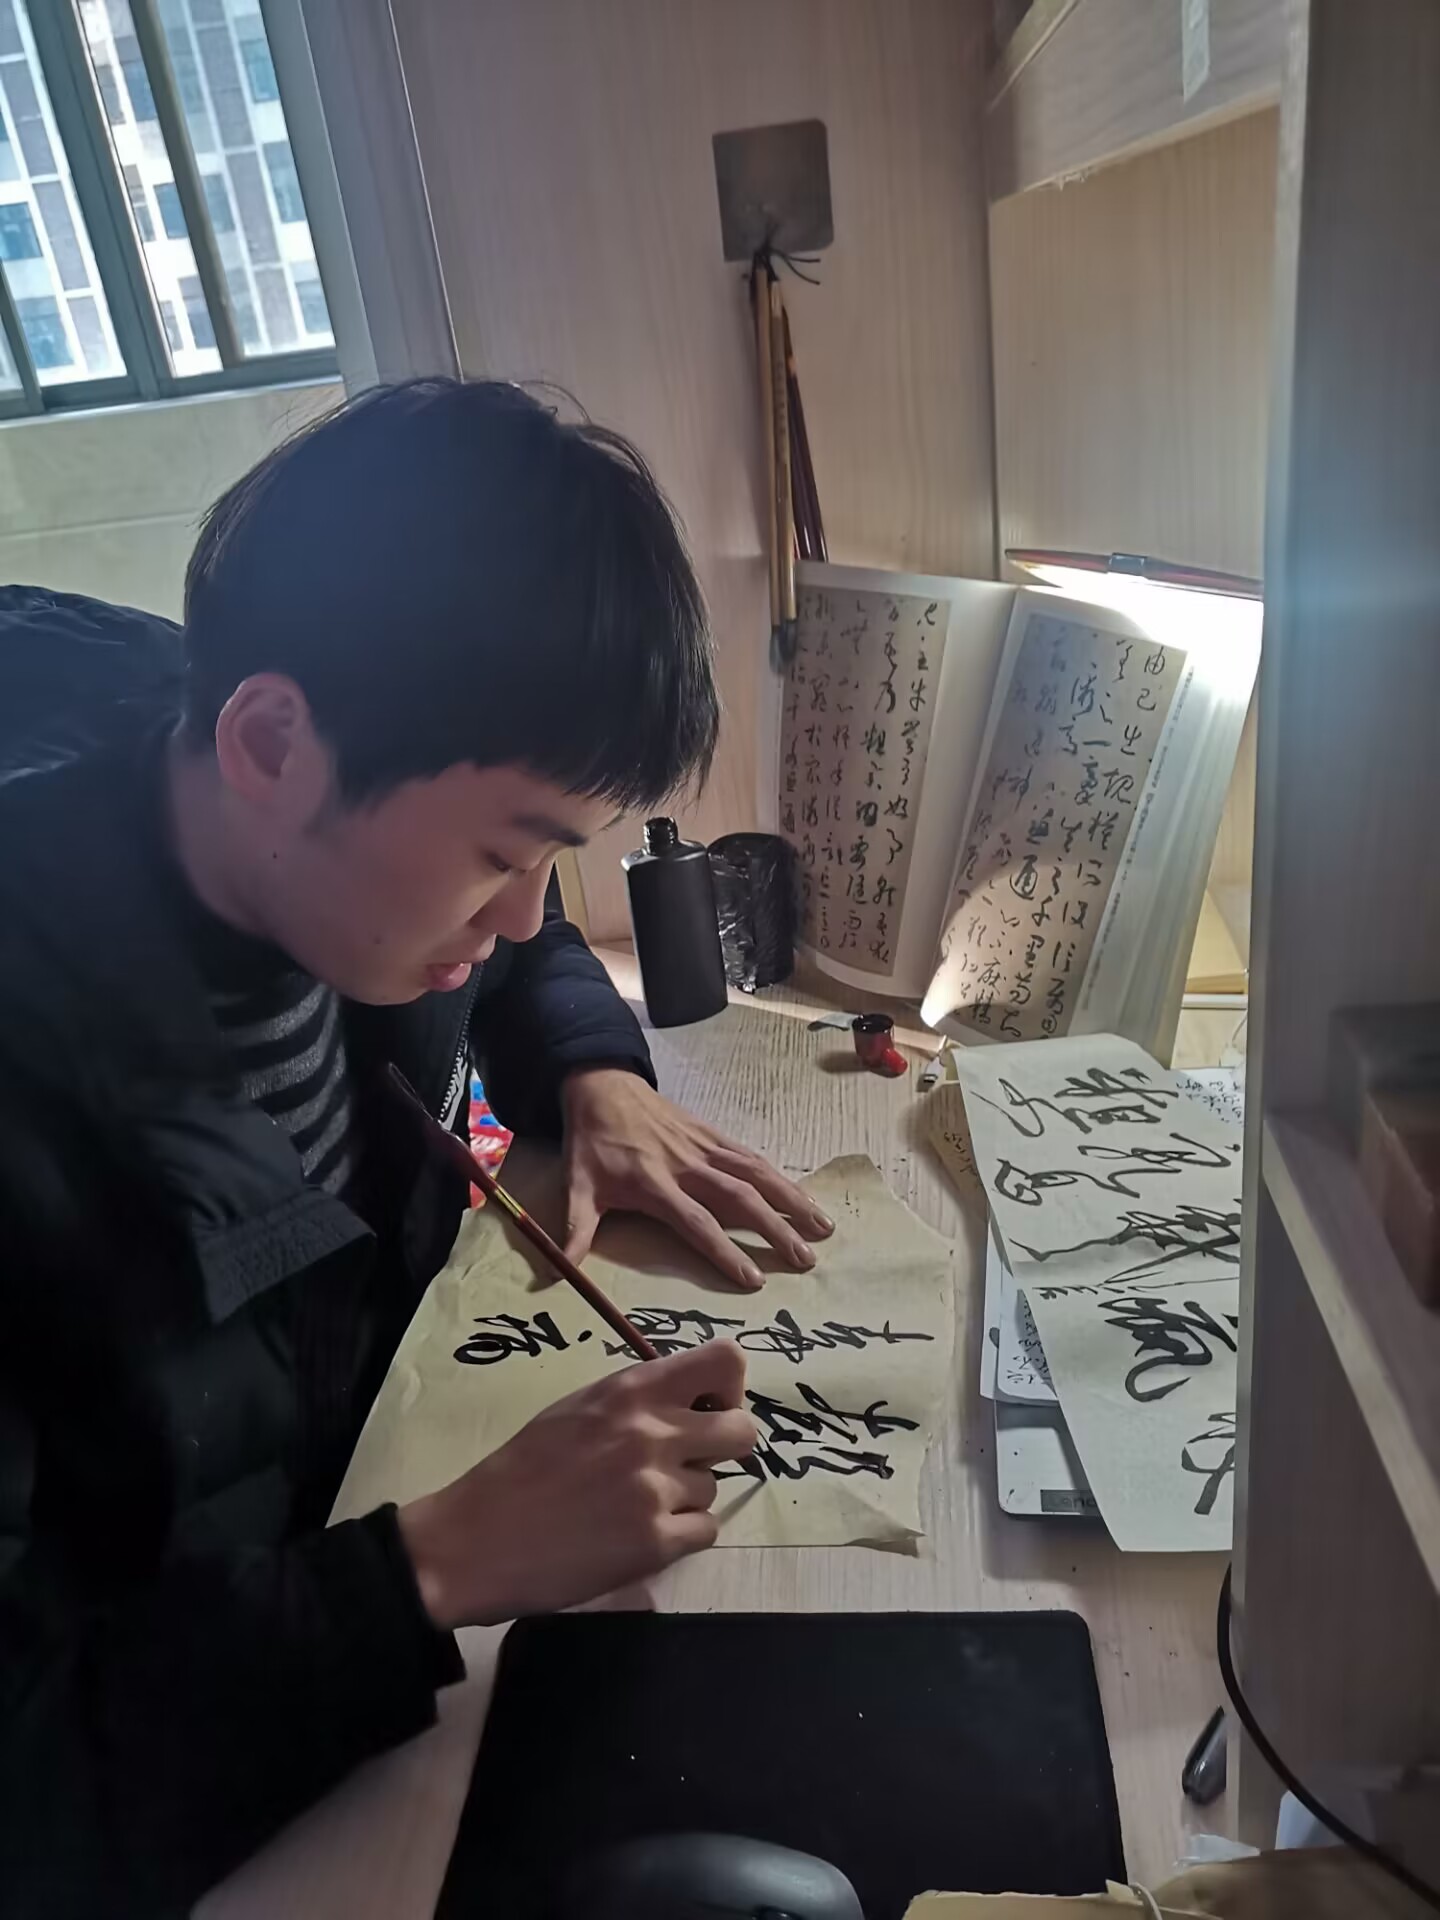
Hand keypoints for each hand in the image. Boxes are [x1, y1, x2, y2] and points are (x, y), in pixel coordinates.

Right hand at [397, 1341, 756, 1627]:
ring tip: (635, 1506)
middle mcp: (652, 1432)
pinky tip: (638, 1535)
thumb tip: (692, 1401)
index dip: (729, 1387)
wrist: (475, 1540)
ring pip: (715, 1487)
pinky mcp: (655, 1543)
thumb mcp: (578, 1408)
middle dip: (723, 1448)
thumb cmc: (522, 1469)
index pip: (725, 1361)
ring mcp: (656, 1489)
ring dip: (687, 1498)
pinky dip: (680, 1537)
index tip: (708, 1408)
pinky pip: (706, 1531)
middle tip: (686, 1463)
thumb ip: (636, 1400)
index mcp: (631, 1390)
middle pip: (743, 1430)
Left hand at [560, 1068, 832, 1290]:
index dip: (725, 1251)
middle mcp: (687, 1166)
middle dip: (775, 1230)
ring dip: (791, 1199)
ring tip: (822, 1227)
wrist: (603, 1086)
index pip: (697, 1223)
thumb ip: (575, 1231)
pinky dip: (779, 1175)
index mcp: (655, 1184)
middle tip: (805, 1260)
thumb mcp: (577, 1187)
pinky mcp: (713, 1134)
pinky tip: (801, 1194)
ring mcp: (705, 1147)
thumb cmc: (592, 1144)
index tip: (753, 1279)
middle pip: (740, 1199)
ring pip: (756, 1173)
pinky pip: (751, 1156)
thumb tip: (557, 1277)